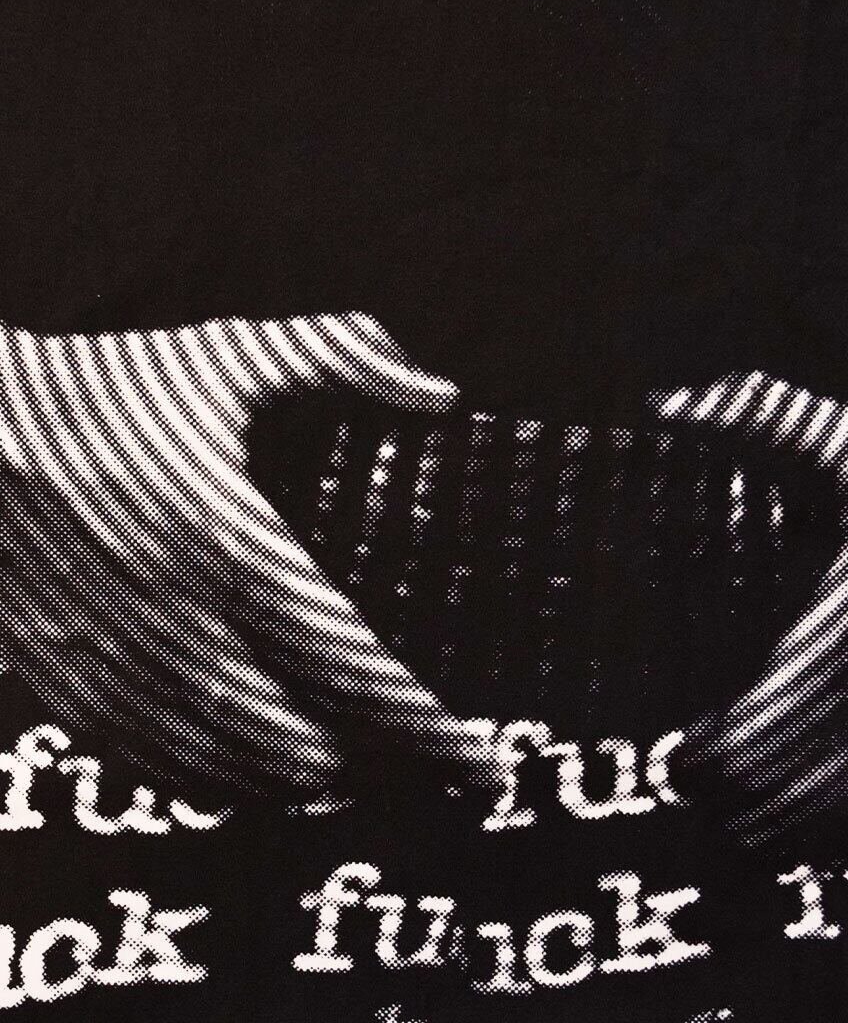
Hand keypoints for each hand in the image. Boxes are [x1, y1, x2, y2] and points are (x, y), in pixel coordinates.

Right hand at [0, 314, 497, 797]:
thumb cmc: (99, 387)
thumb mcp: (225, 354)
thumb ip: (343, 359)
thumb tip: (442, 395)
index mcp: (229, 549)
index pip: (355, 673)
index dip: (430, 736)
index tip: (485, 769)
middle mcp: (176, 628)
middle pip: (307, 750)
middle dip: (383, 773)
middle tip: (433, 764)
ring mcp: (116, 670)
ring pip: (236, 776)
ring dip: (312, 786)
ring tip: (369, 773)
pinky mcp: (69, 686)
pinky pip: (162, 771)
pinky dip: (229, 786)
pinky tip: (268, 771)